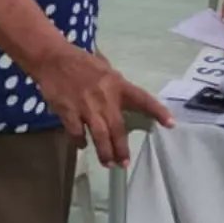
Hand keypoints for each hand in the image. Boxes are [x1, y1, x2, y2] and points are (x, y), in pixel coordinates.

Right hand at [32, 45, 173, 166]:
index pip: (143, 99)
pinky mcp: (68, 111)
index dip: (158, 112)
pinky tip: (83, 145)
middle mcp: (105, 97)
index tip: (171, 123)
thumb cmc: (81, 62)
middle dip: (122, 148)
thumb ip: (116, 86)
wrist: (52, 58)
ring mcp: (86, 106)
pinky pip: (77, 132)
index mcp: (118, 84)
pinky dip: (80, 141)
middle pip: (118, 128)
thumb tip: (127, 100)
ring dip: (105, 152)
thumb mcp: (105, 69)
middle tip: (124, 163)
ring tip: (109, 163)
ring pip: (100, 135)